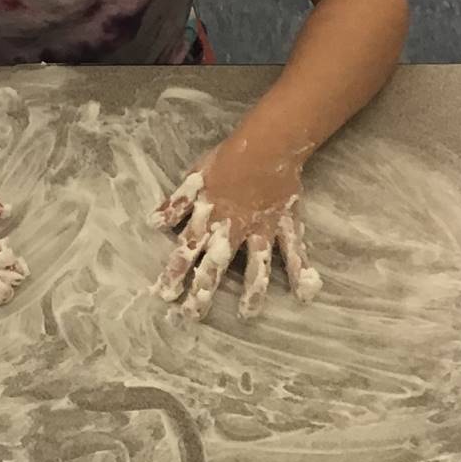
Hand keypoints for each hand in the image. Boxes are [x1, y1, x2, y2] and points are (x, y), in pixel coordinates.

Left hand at [151, 136, 320, 321]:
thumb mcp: (194, 177)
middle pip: (214, 268)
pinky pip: (295, 251)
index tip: (165, 296)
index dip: (174, 273)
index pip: (185, 251)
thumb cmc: (226, 159)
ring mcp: (261, 230)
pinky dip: (302, 271)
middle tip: (193, 316)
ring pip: (256, 267)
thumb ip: (177, 203)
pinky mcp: (286, 224)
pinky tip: (306, 295)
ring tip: (247, 315)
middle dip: (202, 293)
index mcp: (207, 219)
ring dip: (252, 292)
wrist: (265, 145)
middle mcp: (232, 230)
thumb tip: (154, 222)